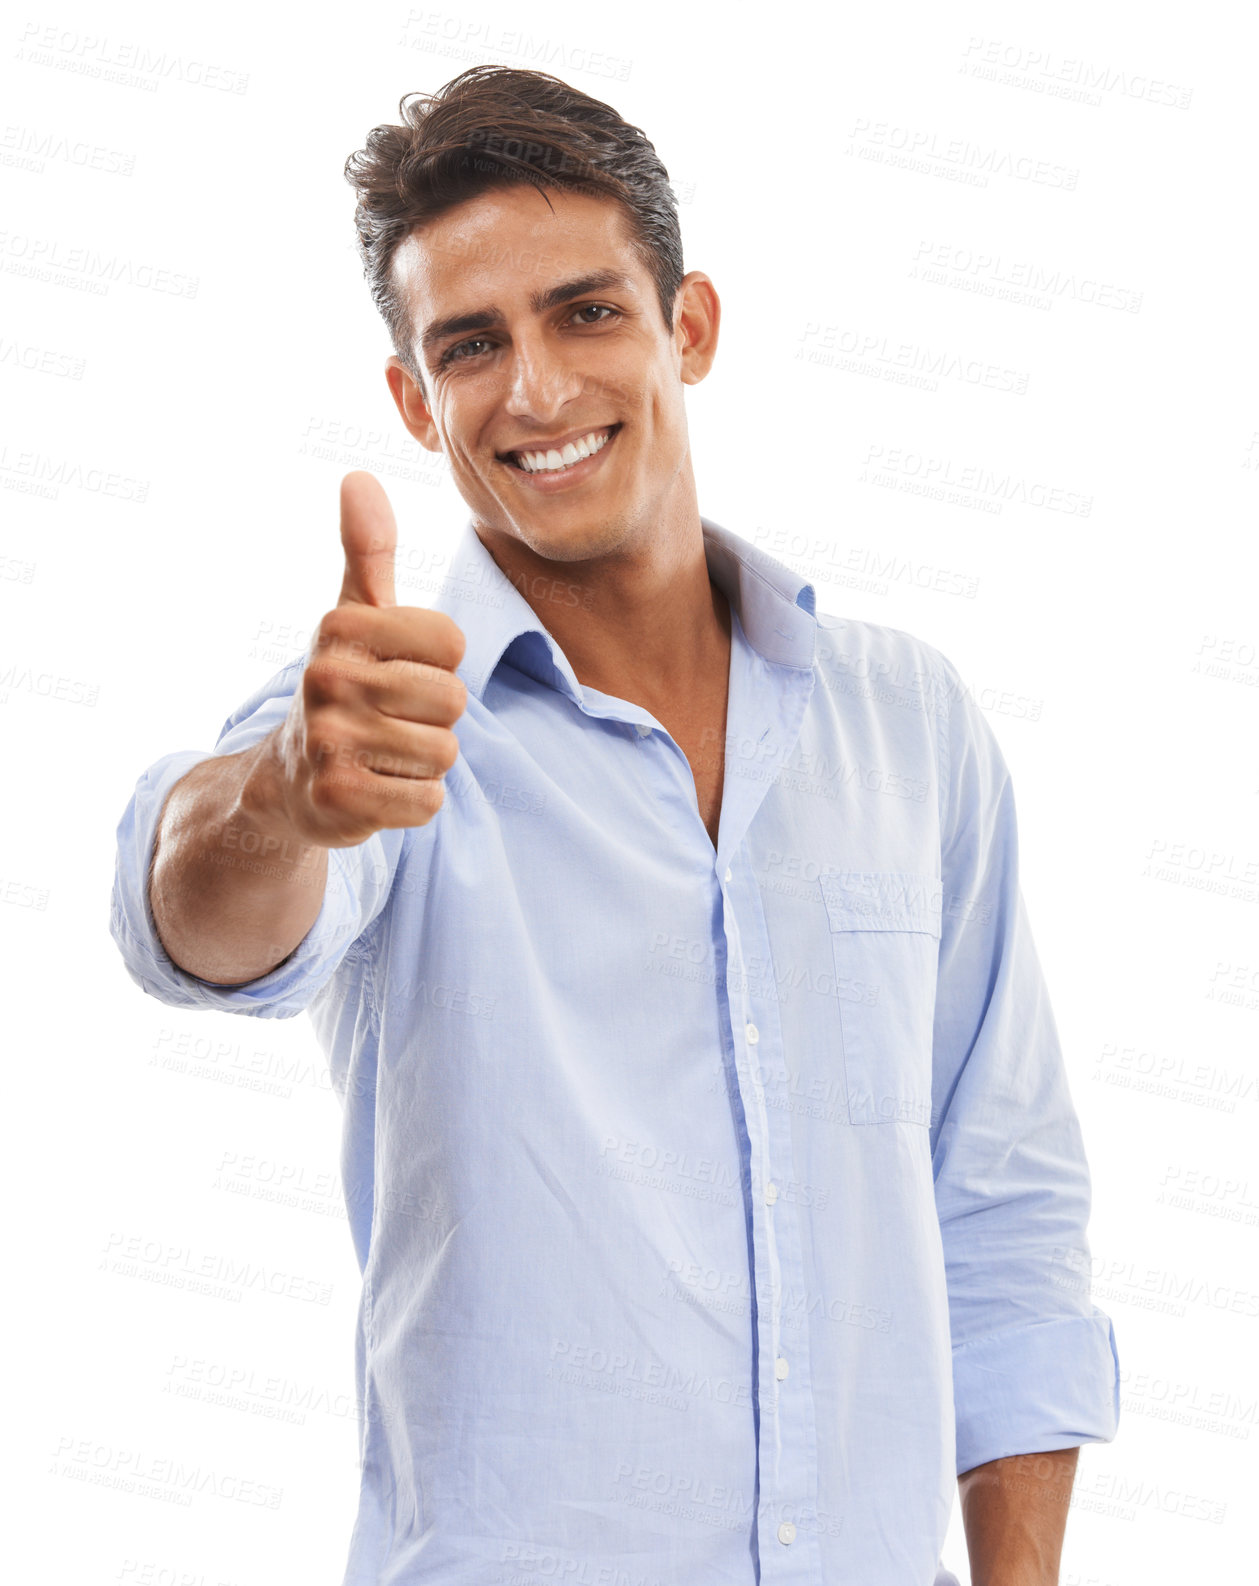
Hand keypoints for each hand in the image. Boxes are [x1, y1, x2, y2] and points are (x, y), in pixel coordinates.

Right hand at [258, 470, 467, 846]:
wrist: (287, 781)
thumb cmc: (340, 687)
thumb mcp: (351, 616)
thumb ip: (366, 550)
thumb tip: (359, 477)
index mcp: (341, 627)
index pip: (452, 642)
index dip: (438, 665)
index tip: (397, 671)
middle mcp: (327, 678)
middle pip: (452, 701)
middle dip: (434, 719)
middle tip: (390, 722)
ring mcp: (329, 741)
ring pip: (443, 753)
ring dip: (423, 762)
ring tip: (382, 755)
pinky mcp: (339, 799)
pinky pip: (427, 801)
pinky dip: (413, 802)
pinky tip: (377, 789)